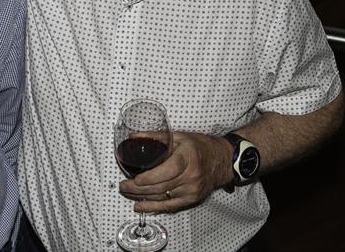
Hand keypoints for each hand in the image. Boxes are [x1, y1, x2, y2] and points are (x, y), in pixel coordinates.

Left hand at [118, 131, 233, 212]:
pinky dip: (153, 207)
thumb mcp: (179, 136)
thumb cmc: (199, 146)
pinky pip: (170, 206)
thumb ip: (156, 137)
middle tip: (123, 185)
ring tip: (126, 193)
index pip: (168, 170)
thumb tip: (133, 136)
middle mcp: (191, 176)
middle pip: (162, 187)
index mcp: (188, 158)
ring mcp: (192, 190)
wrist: (222, 161)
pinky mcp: (191, 199)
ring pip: (163, 197)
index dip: (150, 177)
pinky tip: (140, 206)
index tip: (135, 178)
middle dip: (139, 189)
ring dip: (142, 197)